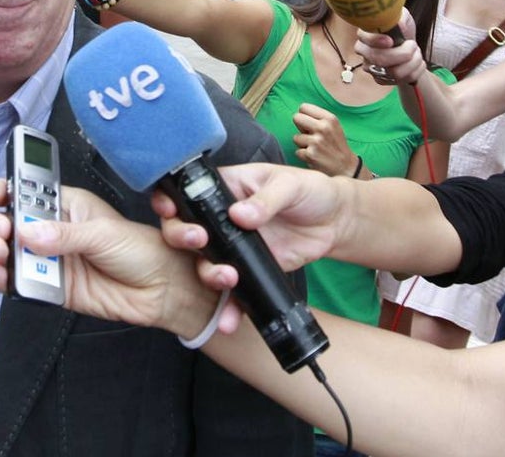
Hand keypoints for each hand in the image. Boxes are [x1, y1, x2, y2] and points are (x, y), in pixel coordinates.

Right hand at [0, 181, 215, 337]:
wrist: (162, 288)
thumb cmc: (142, 249)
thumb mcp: (103, 234)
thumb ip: (65, 235)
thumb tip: (30, 232)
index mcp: (70, 207)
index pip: (31, 194)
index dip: (9, 190)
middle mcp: (57, 232)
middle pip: (15, 225)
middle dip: (1, 224)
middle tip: (2, 228)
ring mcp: (55, 261)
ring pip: (15, 255)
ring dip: (0, 252)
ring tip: (0, 251)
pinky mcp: (55, 288)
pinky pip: (24, 284)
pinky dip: (8, 280)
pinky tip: (0, 274)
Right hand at [154, 162, 351, 290]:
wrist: (334, 223)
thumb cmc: (310, 191)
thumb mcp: (291, 185)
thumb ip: (266, 199)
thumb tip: (240, 214)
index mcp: (227, 188)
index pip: (188, 191)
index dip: (171, 201)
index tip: (169, 211)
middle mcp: (221, 217)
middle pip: (186, 229)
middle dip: (182, 237)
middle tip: (198, 242)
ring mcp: (232, 246)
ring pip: (203, 263)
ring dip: (207, 274)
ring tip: (227, 279)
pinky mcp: (247, 270)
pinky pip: (230, 290)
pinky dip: (228, 306)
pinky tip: (229, 319)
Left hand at [292, 103, 358, 176]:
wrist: (346, 167)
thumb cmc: (336, 145)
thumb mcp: (334, 126)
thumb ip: (318, 118)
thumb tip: (299, 114)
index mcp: (329, 118)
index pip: (304, 107)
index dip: (304, 116)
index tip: (309, 123)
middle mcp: (323, 127)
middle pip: (296, 118)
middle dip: (299, 127)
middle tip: (309, 135)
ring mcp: (316, 141)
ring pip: (296, 137)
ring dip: (302, 144)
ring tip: (315, 148)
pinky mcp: (310, 154)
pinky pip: (297, 151)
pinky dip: (304, 155)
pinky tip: (314, 156)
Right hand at [356, 10, 425, 87]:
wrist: (409, 49)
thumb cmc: (402, 31)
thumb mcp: (403, 17)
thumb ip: (400, 17)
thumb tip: (399, 25)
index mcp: (365, 34)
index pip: (364, 38)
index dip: (376, 40)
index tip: (391, 41)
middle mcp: (364, 52)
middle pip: (379, 59)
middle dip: (403, 53)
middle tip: (413, 45)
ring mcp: (372, 68)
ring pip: (394, 72)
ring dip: (413, 61)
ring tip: (416, 52)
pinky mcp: (381, 80)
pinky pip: (403, 80)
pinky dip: (417, 70)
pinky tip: (416, 62)